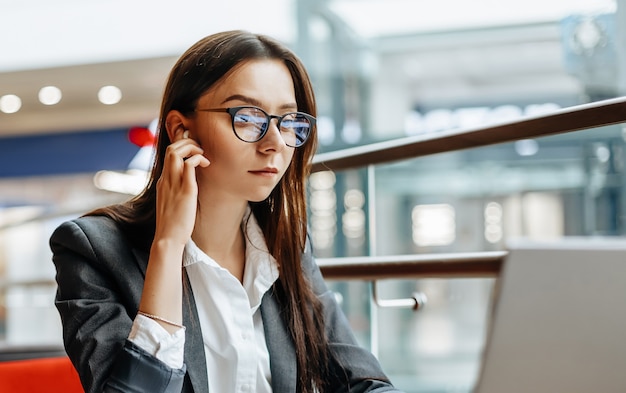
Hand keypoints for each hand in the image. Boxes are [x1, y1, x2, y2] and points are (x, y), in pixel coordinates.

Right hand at [153, 129, 209, 246]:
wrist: (168, 239)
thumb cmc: (173, 224)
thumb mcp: (172, 202)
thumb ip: (177, 191)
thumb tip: (190, 185)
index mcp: (163, 182)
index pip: (168, 154)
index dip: (181, 146)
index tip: (194, 149)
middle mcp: (166, 179)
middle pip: (171, 148)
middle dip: (187, 142)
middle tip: (200, 150)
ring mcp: (174, 184)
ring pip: (176, 152)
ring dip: (192, 147)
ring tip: (203, 155)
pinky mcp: (186, 191)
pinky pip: (189, 165)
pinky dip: (197, 159)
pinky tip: (206, 164)